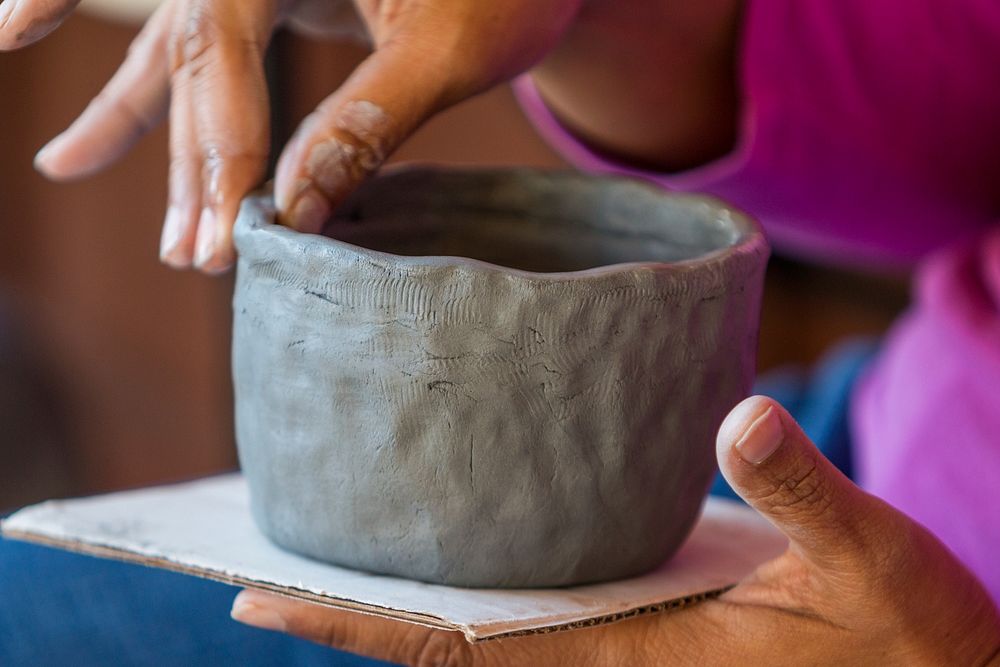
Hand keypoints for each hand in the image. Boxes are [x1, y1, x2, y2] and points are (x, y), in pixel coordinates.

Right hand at [0, 0, 581, 272]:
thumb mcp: (447, 53)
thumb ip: (368, 122)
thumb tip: (299, 212)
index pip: (221, 47)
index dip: (221, 151)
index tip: (224, 239)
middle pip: (191, 56)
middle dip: (187, 159)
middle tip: (190, 254)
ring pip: (180, 54)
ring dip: (144, 128)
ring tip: (66, 167)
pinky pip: (190, 46)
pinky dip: (139, 83)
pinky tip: (72, 107)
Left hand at [230, 396, 999, 665]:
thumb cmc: (915, 644)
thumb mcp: (875, 563)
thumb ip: (808, 492)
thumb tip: (741, 417)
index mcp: (635, 656)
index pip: (465, 650)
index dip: (360, 632)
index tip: (262, 606)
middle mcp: (608, 658)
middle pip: (446, 643)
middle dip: (348, 613)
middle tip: (255, 561)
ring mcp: (622, 648)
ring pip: (482, 629)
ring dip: (398, 593)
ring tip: (324, 539)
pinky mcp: (648, 627)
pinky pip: (534, 606)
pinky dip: (471, 578)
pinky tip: (449, 535)